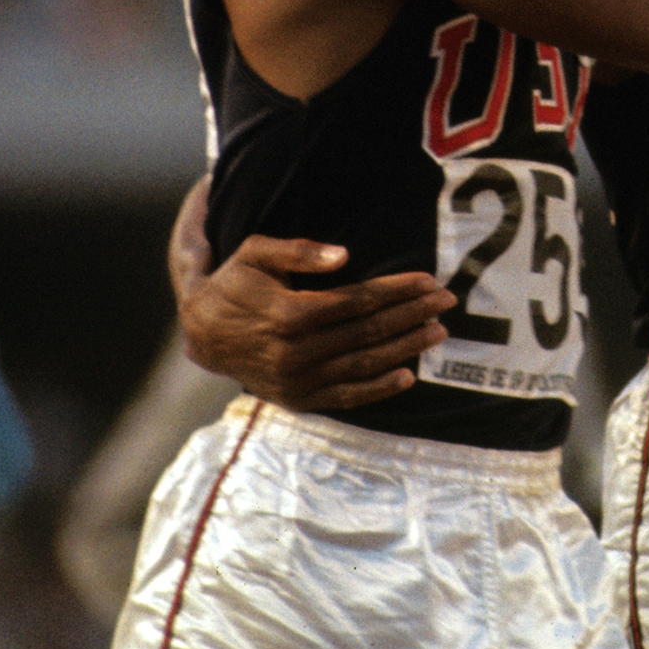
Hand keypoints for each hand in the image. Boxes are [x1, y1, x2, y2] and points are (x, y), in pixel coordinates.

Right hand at [180, 235, 454, 411]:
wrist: (203, 333)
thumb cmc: (236, 284)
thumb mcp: (255, 253)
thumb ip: (297, 250)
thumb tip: (344, 255)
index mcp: (289, 313)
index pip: (357, 301)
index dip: (396, 290)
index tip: (429, 281)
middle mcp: (295, 352)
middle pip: (368, 331)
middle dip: (412, 315)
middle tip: (446, 302)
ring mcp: (297, 380)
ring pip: (363, 364)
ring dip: (406, 348)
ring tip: (438, 332)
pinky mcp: (298, 399)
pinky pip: (346, 397)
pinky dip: (379, 389)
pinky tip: (408, 376)